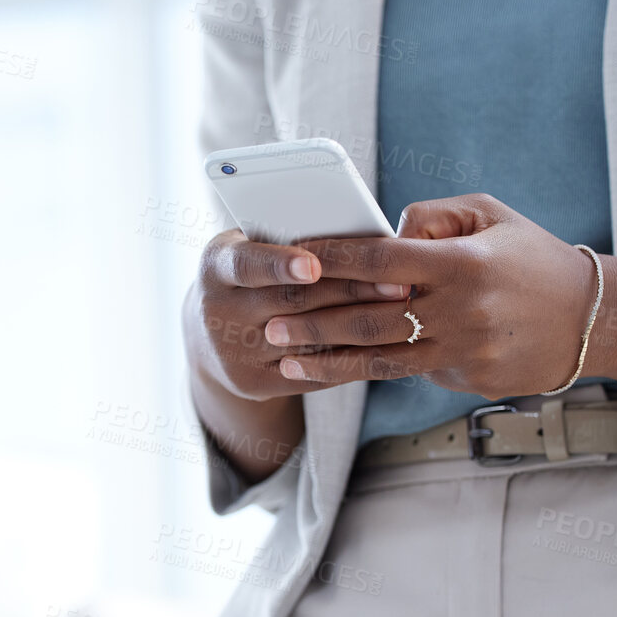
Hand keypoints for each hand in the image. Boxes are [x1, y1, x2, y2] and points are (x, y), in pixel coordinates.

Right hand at [187, 228, 411, 401]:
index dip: (280, 264)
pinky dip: (350, 355)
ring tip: (403, 310)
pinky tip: (385, 341)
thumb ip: (287, 238)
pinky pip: (311, 370)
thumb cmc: (253, 271)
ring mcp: (233, 353)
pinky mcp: (253, 383)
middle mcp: (216, 312)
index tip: (315, 264)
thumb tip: (353, 234)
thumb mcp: (252, 245)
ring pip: (307, 339)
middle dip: (349, 290)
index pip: (246, 264)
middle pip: (290, 303)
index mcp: (214, 267)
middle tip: (399, 282)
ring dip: (360, 324)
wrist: (213, 333)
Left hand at [262, 194, 598, 397]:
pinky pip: (411, 372)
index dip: (331, 259)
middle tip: (269, 325)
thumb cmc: (531, 255)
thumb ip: (431, 216)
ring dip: (327, 362)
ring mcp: (464, 352)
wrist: (589, 319)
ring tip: (286, 361)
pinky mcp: (468, 380)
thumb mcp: (490, 214)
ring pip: (380, 361)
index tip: (291, 260)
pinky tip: (334, 368)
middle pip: (369, 319)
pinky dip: (372, 369)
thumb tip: (382, 235)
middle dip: (313, 324)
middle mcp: (459, 312)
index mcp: (461, 263)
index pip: (380, 258)